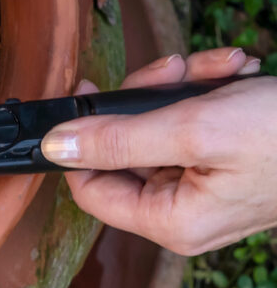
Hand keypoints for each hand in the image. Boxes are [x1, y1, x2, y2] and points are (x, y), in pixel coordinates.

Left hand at [40, 48, 274, 254]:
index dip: (81, 138)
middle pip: (120, 145)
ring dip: (179, 84)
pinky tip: (231, 72)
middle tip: (172, 71)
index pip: (87, 186)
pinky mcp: (218, 159)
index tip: (89, 91)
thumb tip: (56, 146)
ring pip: (153, 123)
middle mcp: (181, 208)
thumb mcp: (192, 128)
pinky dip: (203, 88)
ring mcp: (200, 182)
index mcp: (170, 219)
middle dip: (145, 96)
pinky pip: (186, 118)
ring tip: (217, 68)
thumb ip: (118, 139)